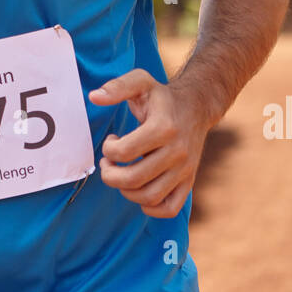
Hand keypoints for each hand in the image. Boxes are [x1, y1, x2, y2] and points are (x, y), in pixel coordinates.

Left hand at [88, 68, 209, 217]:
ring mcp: (184, 170)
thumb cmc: (162, 97)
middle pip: (133, 179)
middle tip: (108, 164)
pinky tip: (140, 192)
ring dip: (126, 191)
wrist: (197, 107)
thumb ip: (117, 87)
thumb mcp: (141, 82)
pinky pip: (170, 208)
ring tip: (122, 176)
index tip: (111, 140)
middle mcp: (177, 151)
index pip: (124, 152)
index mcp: (163, 127)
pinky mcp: (189, 182)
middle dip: (110, 175)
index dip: (108, 149)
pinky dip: (151, 209)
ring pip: (149, 197)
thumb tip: (94, 97)